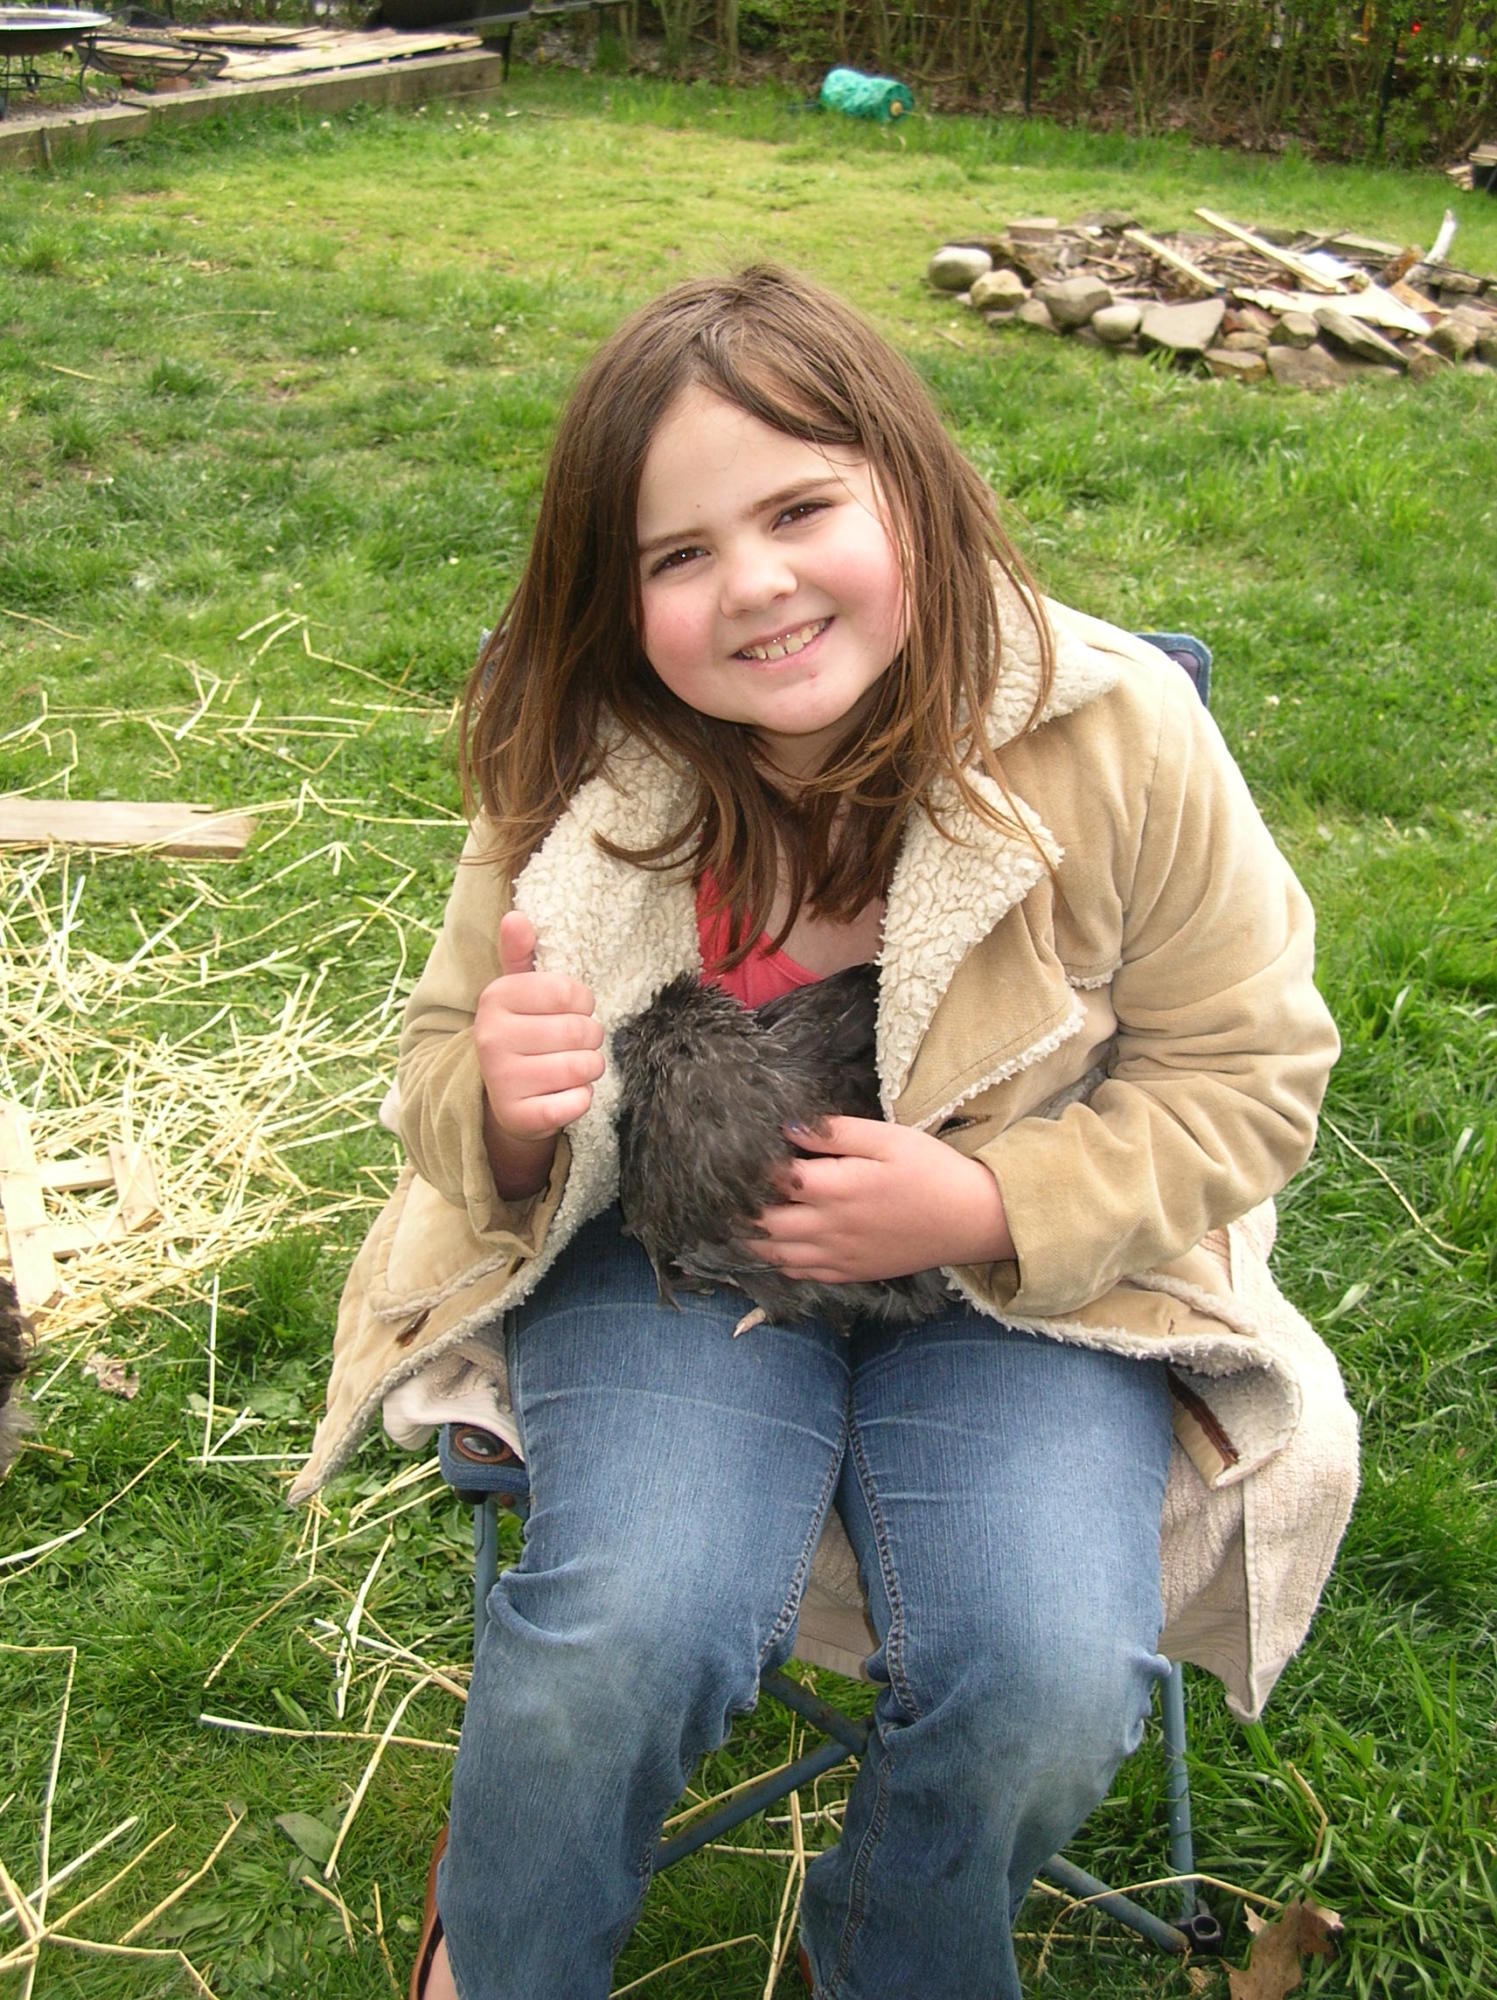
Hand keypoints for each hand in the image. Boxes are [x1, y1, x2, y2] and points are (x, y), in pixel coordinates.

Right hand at [474, 911, 604, 1144]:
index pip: (571, 992)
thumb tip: (515, 916)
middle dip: (590, 1039)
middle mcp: (491, 1037)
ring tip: (571, 1068)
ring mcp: (502, 1079)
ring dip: (589, 1069)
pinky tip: (563, 1095)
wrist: (506, 1100)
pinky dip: (581, 1099)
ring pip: (584, 1067)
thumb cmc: (523, 1035)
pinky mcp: (518, 1116)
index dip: (583, 1004)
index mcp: (495, 998)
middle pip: (581, 1031)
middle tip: (573, 1045)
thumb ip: (520, 955)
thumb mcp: (519, 993)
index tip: (570, 1012)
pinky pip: (578, 1102)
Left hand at [753, 1118, 1014, 1283]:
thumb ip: (833, 1133)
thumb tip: (787, 1127)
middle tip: (727, 1189)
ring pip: (775, 1255)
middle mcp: (829, 1227)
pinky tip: (774, 1245)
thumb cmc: (931, 1170)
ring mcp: (838, 1255)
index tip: (735, 1155)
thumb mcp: (886, 1137)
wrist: (972, 1219)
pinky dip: (778, 1261)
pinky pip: (800, 1273)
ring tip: (738, 1218)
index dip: (747, 1168)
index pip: (769, 1181)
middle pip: (762, 1224)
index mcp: (835, 1188)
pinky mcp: (851, 1272)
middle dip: (739, 1208)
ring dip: (751, 1238)